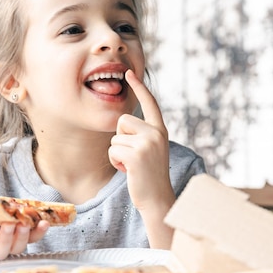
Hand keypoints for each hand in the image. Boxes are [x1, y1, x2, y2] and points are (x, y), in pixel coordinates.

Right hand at [0, 205, 49, 258]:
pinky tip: (44, 223)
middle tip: (9, 224)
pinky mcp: (24, 240)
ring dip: (22, 236)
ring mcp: (11, 246)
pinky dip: (39, 232)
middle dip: (5, 237)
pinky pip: (33, 239)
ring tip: (23, 224)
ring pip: (18, 247)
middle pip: (1, 250)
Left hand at [108, 70, 174, 248]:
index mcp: (160, 130)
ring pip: (115, 138)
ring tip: (132, 166)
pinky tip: (128, 171)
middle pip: (122, 121)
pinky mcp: (136, 155)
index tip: (129, 72)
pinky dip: (115, 163)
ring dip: (117, 153)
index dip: (139, 87)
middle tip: (133, 157)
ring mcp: (147, 144)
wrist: (157, 199)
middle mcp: (156, 133)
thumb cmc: (148, 176)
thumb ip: (142, 134)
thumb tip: (124, 122)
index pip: (150, 103)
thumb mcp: (150, 150)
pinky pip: (112, 150)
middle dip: (120, 139)